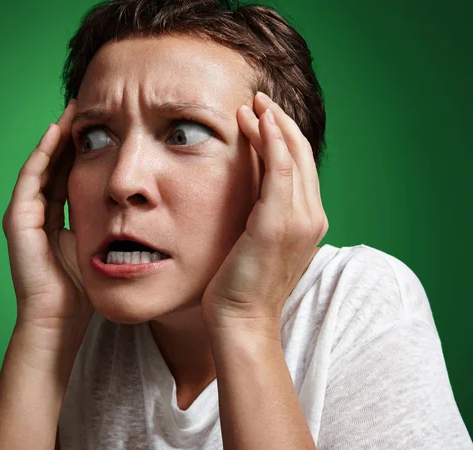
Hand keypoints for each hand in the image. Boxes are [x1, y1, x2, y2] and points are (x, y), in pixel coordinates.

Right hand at [2, 99, 93, 332]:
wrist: (59, 319)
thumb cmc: (83, 288)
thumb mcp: (100, 246)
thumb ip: (109, 223)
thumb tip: (138, 205)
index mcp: (57, 217)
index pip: (71, 173)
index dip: (86, 150)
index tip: (105, 127)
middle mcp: (38, 211)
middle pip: (56, 164)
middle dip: (72, 137)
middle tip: (90, 108)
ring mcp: (24, 214)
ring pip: (43, 164)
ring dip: (57, 137)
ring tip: (75, 111)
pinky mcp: (18, 219)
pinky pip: (32, 177)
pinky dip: (44, 153)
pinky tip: (58, 132)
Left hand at [201, 92, 327, 335]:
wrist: (241, 322)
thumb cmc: (240, 287)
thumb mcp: (255, 245)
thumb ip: (260, 217)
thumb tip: (247, 193)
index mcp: (307, 222)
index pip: (299, 167)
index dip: (283, 137)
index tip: (262, 116)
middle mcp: (311, 217)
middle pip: (300, 155)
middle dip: (280, 123)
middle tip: (259, 100)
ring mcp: (298, 220)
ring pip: (292, 156)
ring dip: (274, 125)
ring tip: (254, 103)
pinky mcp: (277, 223)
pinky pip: (280, 170)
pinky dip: (272, 141)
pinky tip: (256, 122)